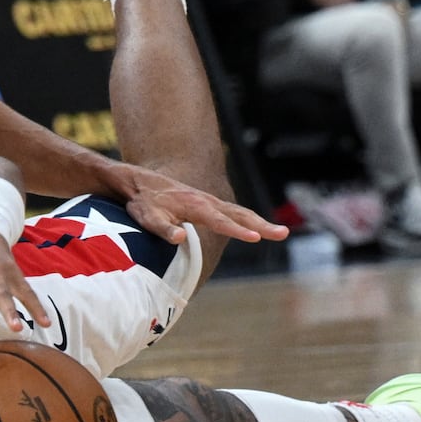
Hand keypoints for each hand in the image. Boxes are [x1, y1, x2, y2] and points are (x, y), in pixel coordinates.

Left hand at [111, 164, 288, 244]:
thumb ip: (163, 229)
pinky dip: (248, 219)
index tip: (256, 238)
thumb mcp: (147, 218)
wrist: (137, 183)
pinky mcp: (207, 204)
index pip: (221, 221)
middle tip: (283, 234)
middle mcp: (206, 201)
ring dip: (260, 222)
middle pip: (239, 214)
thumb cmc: (143, 203)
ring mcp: (208, 202)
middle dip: (261, 225)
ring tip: (280, 233)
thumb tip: (179, 237)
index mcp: (195, 206)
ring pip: (239, 212)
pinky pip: (232, 212)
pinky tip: (256, 228)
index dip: (238, 231)